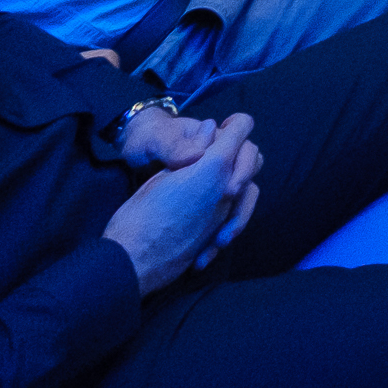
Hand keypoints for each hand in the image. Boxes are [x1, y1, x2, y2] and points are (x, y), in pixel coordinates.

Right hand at [103, 111, 260, 294]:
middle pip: (253, 156)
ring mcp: (227, 214)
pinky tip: (208, 206)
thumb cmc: (138, 215)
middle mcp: (228, 189)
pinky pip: (237, 214)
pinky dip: (231, 208)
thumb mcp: (160, 176)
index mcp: (213, 167)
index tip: (224, 126)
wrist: (133, 264)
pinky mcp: (221, 234)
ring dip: (240, 176)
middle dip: (240, 148)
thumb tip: (210, 130)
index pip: (241, 131)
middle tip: (217, 150)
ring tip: (218, 177)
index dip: (235, 124)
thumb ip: (190, 152)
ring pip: (251, 186)